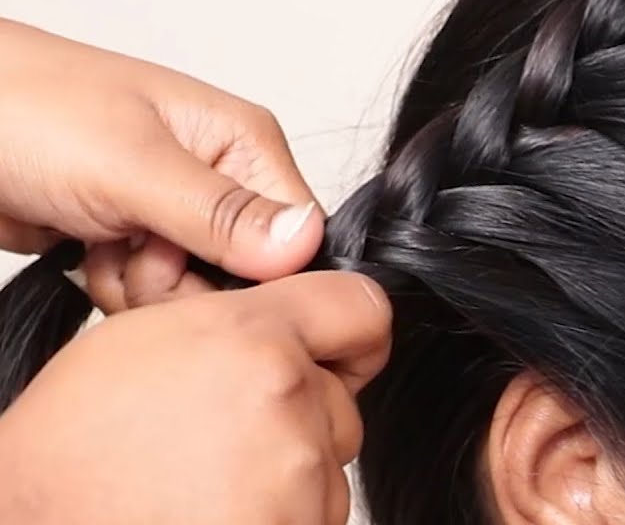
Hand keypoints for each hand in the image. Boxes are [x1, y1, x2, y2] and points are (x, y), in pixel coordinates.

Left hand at [0, 18, 322, 309]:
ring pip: (195, 294)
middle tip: (134, 247)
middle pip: (246, 277)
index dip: (252, 274)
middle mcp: (219, 177)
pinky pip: (151, 296)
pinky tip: (85, 252)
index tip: (191, 264)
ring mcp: (174, 211)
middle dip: (184, 282)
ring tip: (101, 241)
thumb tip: (306, 243)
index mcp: (242, 142)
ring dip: (141, 287)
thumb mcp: (130, 165)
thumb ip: (221, 213)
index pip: (297, 238)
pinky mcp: (132, 238)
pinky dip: (113, 287)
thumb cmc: (22, 109)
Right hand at [0, 271, 390, 524]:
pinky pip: (319, 515)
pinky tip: (219, 512)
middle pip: (342, 401)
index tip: (336, 350)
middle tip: (226, 439)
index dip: (346, 332)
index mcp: (250, 339)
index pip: (362, 309)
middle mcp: (284, 400)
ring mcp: (296, 475)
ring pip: (330, 466)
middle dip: (302, 418)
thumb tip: (297, 326)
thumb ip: (241, 323)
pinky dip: (282, 518)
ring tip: (210, 484)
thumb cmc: (73, 452)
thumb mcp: (148, 340)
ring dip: (289, 476)